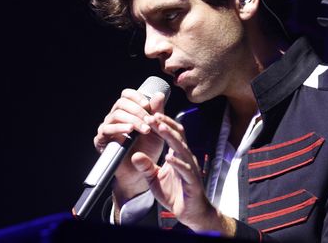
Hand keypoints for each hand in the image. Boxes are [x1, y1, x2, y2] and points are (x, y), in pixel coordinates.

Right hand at [93, 89, 165, 202]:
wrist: (140, 172)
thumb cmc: (148, 150)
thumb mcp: (156, 129)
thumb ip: (157, 112)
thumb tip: (159, 94)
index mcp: (127, 112)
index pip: (126, 95)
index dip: (137, 97)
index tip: (148, 105)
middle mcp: (114, 117)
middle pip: (121, 103)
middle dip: (137, 110)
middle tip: (149, 120)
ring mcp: (106, 128)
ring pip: (116, 114)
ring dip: (132, 119)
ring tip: (145, 129)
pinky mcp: (101, 140)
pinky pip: (107, 129)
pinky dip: (119, 128)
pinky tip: (130, 131)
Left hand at [132, 112, 235, 235]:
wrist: (190, 213)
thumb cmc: (175, 193)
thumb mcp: (154, 178)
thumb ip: (145, 166)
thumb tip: (134, 155)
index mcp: (178, 155)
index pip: (172, 134)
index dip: (162, 123)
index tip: (149, 114)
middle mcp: (186, 158)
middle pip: (178, 136)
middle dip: (165, 125)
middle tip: (152, 115)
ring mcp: (191, 169)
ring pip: (182, 149)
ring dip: (171, 138)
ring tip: (160, 128)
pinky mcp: (193, 183)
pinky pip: (186, 170)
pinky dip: (177, 163)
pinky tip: (169, 158)